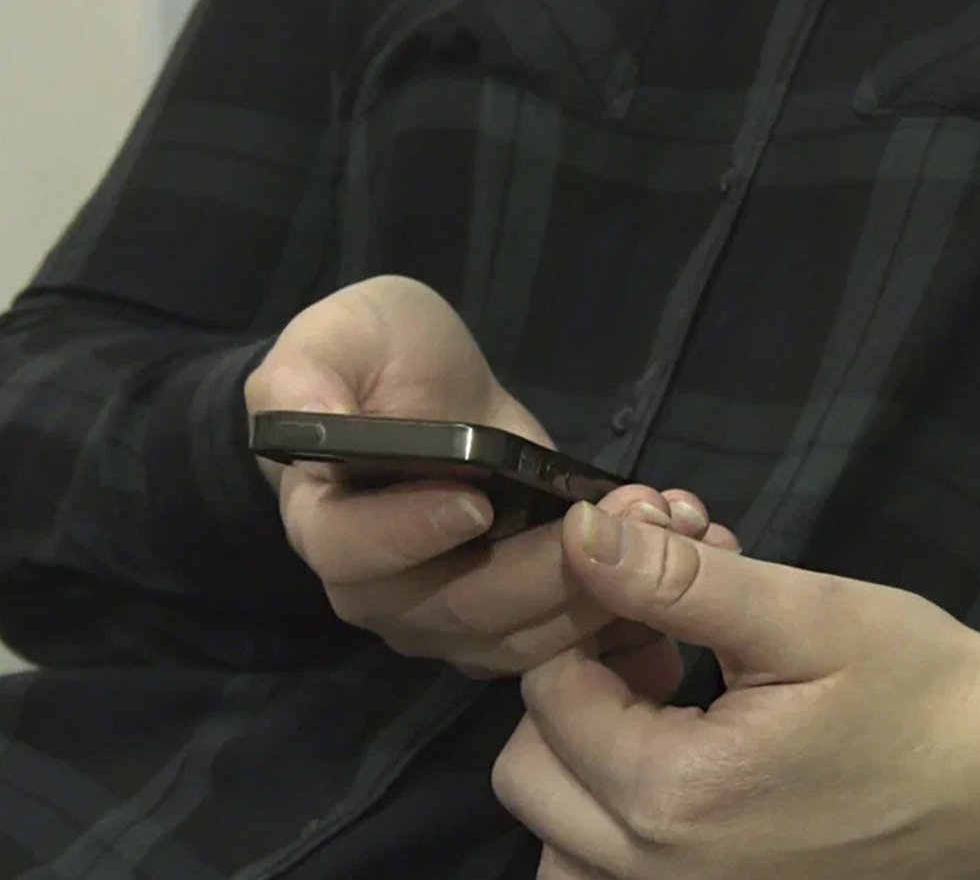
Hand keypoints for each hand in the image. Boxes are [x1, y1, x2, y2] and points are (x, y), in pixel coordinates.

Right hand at [244, 276, 737, 677]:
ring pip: (521, 637)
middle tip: (625, 516)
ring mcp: (443, 621)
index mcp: (325, 520)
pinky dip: (625, 613)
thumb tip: (304, 417)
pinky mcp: (507, 630)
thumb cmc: (377, 359)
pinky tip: (675, 556)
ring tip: (664, 525)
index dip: (410, 532)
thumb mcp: (340, 336)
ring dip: (603, 592)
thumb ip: (308, 376)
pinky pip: (562, 645)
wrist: (428, 396)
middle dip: (550, 568)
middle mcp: (379, 591)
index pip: (353, 550)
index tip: (476, 499)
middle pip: (458, 607)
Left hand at [493, 505, 979, 878]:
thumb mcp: (805, 615)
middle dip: (578, 688)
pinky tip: (684, 760)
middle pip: (530, 769)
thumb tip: (575, 532)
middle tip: (663, 647)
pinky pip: (607, 874)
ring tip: (666, 708)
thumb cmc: (923, 691)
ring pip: (557, 837)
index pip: (547, 691)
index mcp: (670, 798)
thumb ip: (675, 581)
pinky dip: (613, 822)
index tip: (659, 585)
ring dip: (581, 762)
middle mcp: (657, 876)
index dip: (591, 618)